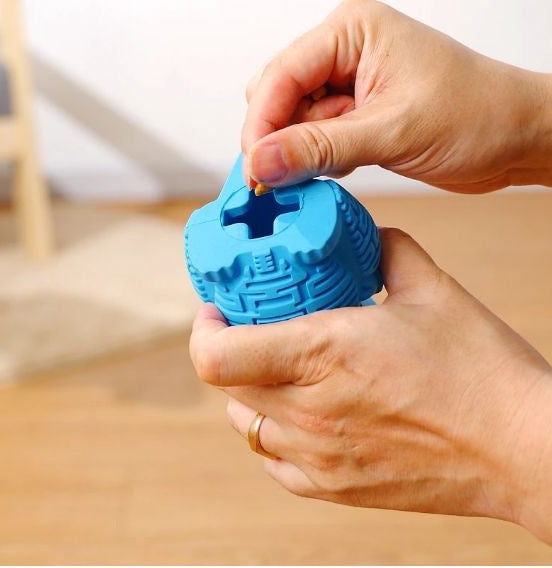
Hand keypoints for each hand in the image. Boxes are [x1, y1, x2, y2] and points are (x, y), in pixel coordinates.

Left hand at [189, 228, 551, 542]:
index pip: (216, 356)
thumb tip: (363, 235)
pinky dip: (274, 432)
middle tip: (251, 325)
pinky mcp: (335, 487)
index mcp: (322, 354)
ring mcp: (320, 457)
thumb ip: (385, 249)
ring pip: (245, 423)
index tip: (218, 309)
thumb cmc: (480, 370)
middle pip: (225, 385)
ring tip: (278, 366)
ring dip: (248, 390)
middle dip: (228, 348)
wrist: (527, 451)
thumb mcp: (429, 287)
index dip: (203, 330)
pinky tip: (303, 410)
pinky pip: (274, 461)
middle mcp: (309, 412)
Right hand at [243, 0, 551, 192]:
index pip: (281, 75)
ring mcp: (345, 78)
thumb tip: (260, 163)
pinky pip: (311, 135)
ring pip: (290, 120)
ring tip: (332, 169)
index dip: (262, 124)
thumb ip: (319, 148)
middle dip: (279, 138)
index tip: (254, 169)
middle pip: (276, 95)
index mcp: (351, 29)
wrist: (520, 137)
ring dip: (300, 151)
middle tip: (286, 179)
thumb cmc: (479, 115)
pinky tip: (343, 167)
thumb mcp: (392, 133)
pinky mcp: (352, 108)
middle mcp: (342, 48)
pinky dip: (316, 158)